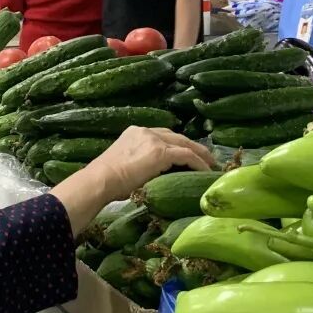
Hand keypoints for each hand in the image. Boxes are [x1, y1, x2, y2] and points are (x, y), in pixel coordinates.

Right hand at [88, 128, 213, 202]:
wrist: (101, 180)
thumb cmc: (106, 180)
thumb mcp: (123, 164)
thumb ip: (137, 162)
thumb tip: (146, 175)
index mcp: (135, 132)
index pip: (162, 135)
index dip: (176, 144)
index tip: (186, 153)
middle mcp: (146, 132)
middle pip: (176, 136)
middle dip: (193, 146)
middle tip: (206, 157)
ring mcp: (154, 140)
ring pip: (185, 144)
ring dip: (200, 154)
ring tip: (211, 164)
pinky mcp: (161, 152)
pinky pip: (187, 156)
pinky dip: (199, 164)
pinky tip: (207, 172)